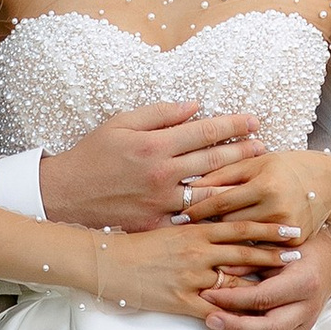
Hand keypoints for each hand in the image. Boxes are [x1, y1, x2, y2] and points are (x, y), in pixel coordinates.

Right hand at [40, 99, 263, 233]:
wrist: (65, 195)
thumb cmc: (93, 154)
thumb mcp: (121, 123)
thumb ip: (160, 113)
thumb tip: (195, 106)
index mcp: (155, 145)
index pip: (204, 130)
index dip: (233, 124)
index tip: (254, 120)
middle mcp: (162, 173)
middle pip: (214, 160)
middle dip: (243, 151)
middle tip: (265, 146)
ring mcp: (160, 201)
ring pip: (209, 191)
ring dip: (236, 182)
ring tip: (257, 175)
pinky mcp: (155, 223)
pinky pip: (190, 219)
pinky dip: (211, 215)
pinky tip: (232, 211)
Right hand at [85, 209, 290, 319]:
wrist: (109, 262)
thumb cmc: (138, 243)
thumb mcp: (171, 228)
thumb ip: (197, 228)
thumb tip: (220, 224)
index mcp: (197, 231)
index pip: (240, 227)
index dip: (268, 228)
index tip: (292, 227)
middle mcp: (198, 252)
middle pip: (245, 252)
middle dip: (274, 254)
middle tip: (301, 254)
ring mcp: (191, 277)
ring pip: (234, 283)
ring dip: (260, 285)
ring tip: (284, 286)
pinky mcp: (180, 300)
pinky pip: (212, 311)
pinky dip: (232, 315)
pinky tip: (251, 319)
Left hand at [178, 146, 330, 242]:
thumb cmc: (289, 167)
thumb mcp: (258, 162)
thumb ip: (225, 172)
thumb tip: (190, 183)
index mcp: (264, 184)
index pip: (221, 200)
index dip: (197, 209)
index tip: (178, 216)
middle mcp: (275, 207)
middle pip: (228, 223)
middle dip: (208, 226)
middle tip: (184, 232)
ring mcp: (286, 227)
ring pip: (242, 240)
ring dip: (223, 242)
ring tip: (201, 247)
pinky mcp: (294, 242)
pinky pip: (261, 251)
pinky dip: (245, 253)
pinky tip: (229, 258)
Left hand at [202, 228, 330, 329]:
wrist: (330, 257)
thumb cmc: (305, 247)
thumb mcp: (277, 246)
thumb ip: (250, 260)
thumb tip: (219, 271)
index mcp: (305, 282)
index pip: (264, 298)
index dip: (233, 299)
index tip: (209, 295)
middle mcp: (308, 308)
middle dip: (234, 327)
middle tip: (210, 319)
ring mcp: (305, 324)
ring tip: (218, 327)